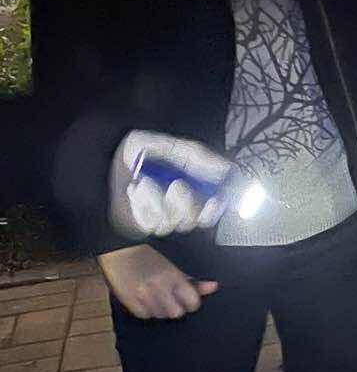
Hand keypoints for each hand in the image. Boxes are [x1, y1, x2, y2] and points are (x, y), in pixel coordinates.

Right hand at [99, 245, 217, 319]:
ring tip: (155, 296)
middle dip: (175, 307)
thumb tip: (214, 287)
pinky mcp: (129, 301)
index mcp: (174, 276)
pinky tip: (144, 299)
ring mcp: (143, 295)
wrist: (119, 251)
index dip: (191, 303)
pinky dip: (146, 310)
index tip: (187, 299)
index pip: (192, 303)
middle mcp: (160, 287)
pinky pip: (145, 316)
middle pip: (177, 313)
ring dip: (160, 309)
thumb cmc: (148, 256)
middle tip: (169, 298)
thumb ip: (193, 281)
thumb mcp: (173, 267)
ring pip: (161, 316)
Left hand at [110, 130, 232, 238]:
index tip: (215, 201)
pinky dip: (142, 205)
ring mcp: (157, 216)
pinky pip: (148, 223)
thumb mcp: (176, 148)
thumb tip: (228, 169)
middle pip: (192, 221)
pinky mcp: (139, 223)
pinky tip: (135, 190)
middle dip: (186, 205)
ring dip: (158, 201)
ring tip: (145, 181)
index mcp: (191, 191)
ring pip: (170, 223)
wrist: (111, 155)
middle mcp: (176, 207)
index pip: (210, 210)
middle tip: (177, 185)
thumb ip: (201, 158)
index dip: (215, 210)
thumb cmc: (145, 150)